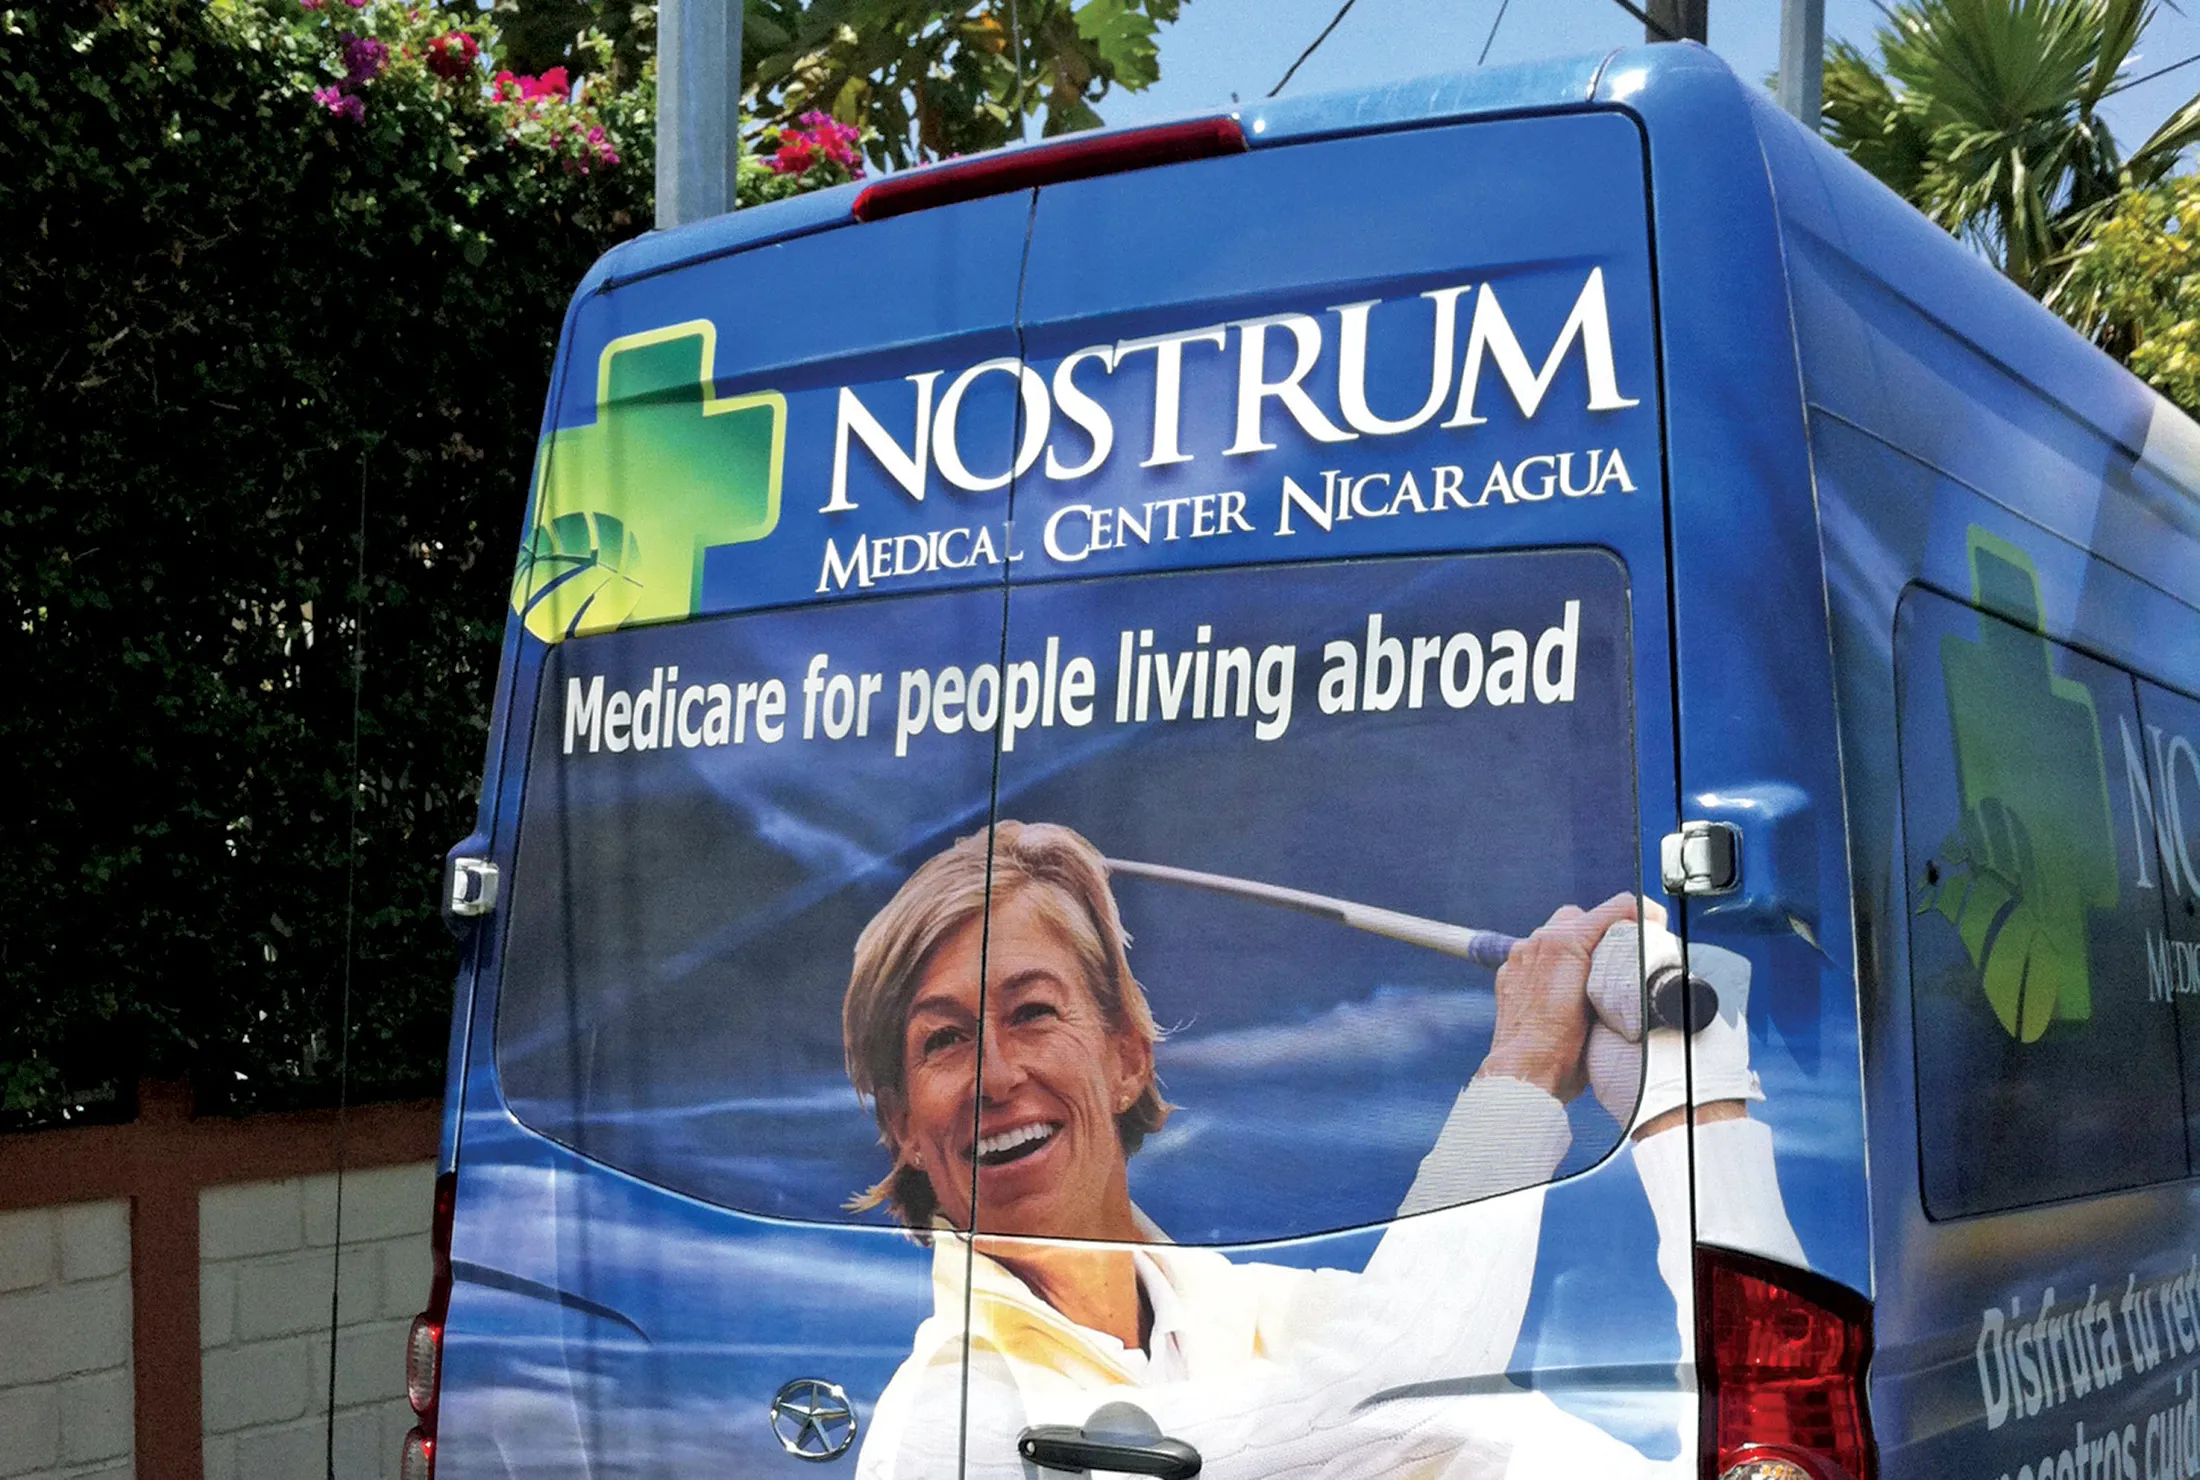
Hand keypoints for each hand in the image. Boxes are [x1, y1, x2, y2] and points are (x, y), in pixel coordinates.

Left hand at [1478, 892, 1638, 1100]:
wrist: (1526, 1072)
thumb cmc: (1564, 1048)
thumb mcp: (1609, 1009)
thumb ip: (1623, 972)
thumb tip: (1639, 959)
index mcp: (1565, 943)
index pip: (1613, 909)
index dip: (1639, 914)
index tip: (1653, 923)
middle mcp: (1538, 944)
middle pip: (1579, 917)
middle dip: (1601, 929)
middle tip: (1622, 951)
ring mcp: (1520, 957)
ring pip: (1554, 933)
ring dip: (1575, 946)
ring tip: (1593, 972)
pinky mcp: (1509, 974)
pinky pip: (1534, 955)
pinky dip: (1552, 964)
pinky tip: (1565, 987)